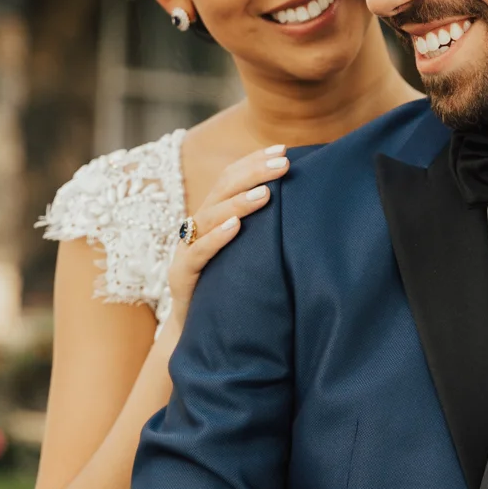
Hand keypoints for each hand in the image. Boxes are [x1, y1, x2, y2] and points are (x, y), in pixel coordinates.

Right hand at [166, 144, 288, 327]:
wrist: (201, 337)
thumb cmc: (231, 293)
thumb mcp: (250, 257)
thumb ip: (266, 232)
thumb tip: (306, 208)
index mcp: (212, 219)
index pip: (230, 179)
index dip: (254, 163)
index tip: (284, 151)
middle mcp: (197, 228)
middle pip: (221, 189)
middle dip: (253, 173)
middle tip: (283, 163)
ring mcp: (186, 251)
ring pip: (208, 217)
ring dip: (238, 202)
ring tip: (266, 194)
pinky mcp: (181, 277)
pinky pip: (197, 253)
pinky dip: (216, 238)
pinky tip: (236, 227)